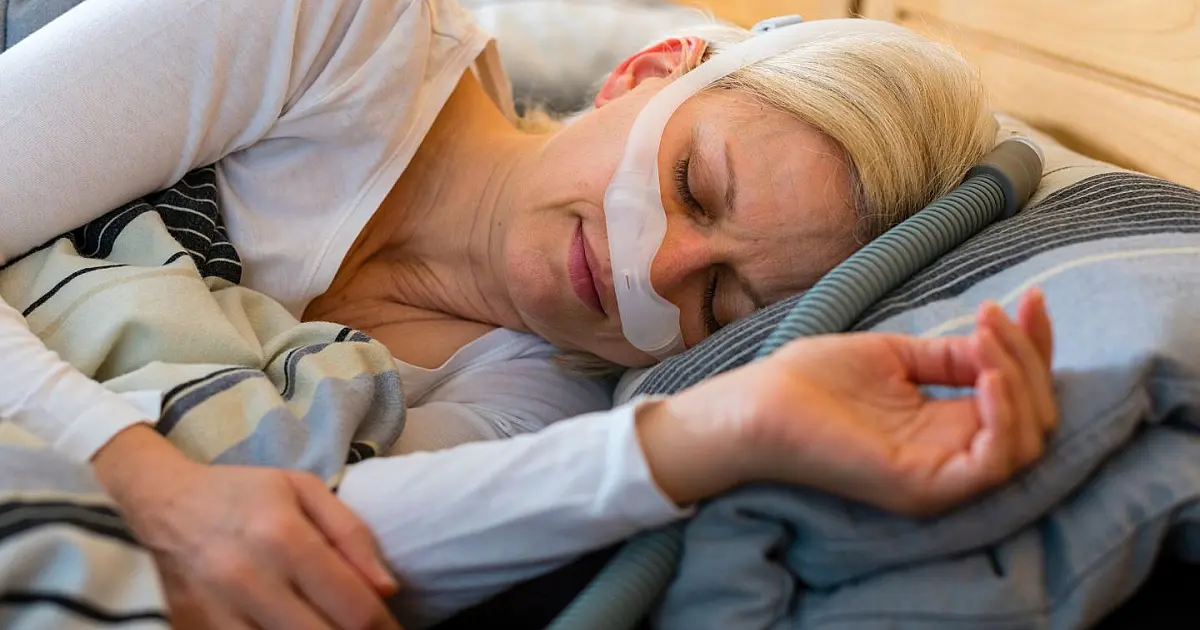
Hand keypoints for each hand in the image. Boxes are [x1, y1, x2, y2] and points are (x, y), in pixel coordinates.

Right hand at [92, 427, 401, 629]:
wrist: (163, 503)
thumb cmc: (243, 494)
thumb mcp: (304, 490)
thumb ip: (352, 536)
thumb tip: (387, 590)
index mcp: (284, 539)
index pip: (353, 607)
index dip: (384, 627)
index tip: (392, 629)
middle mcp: (249, 581)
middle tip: (364, 628)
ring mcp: (216, 614)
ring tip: (327, 623)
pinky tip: (290, 625)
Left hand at [642, 288, 1055, 515]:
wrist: (756, 403)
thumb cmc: (811, 381)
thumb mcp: (893, 356)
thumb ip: (947, 357)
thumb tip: (996, 345)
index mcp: (945, 428)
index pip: (1018, 395)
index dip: (1034, 348)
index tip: (1032, 299)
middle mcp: (952, 457)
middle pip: (1034, 418)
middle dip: (1029, 358)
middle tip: (996, 314)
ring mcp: (940, 476)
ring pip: (1025, 442)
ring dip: (1019, 380)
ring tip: (985, 338)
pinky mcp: (922, 486)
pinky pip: (991, 464)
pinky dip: (1003, 418)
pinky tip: (986, 375)